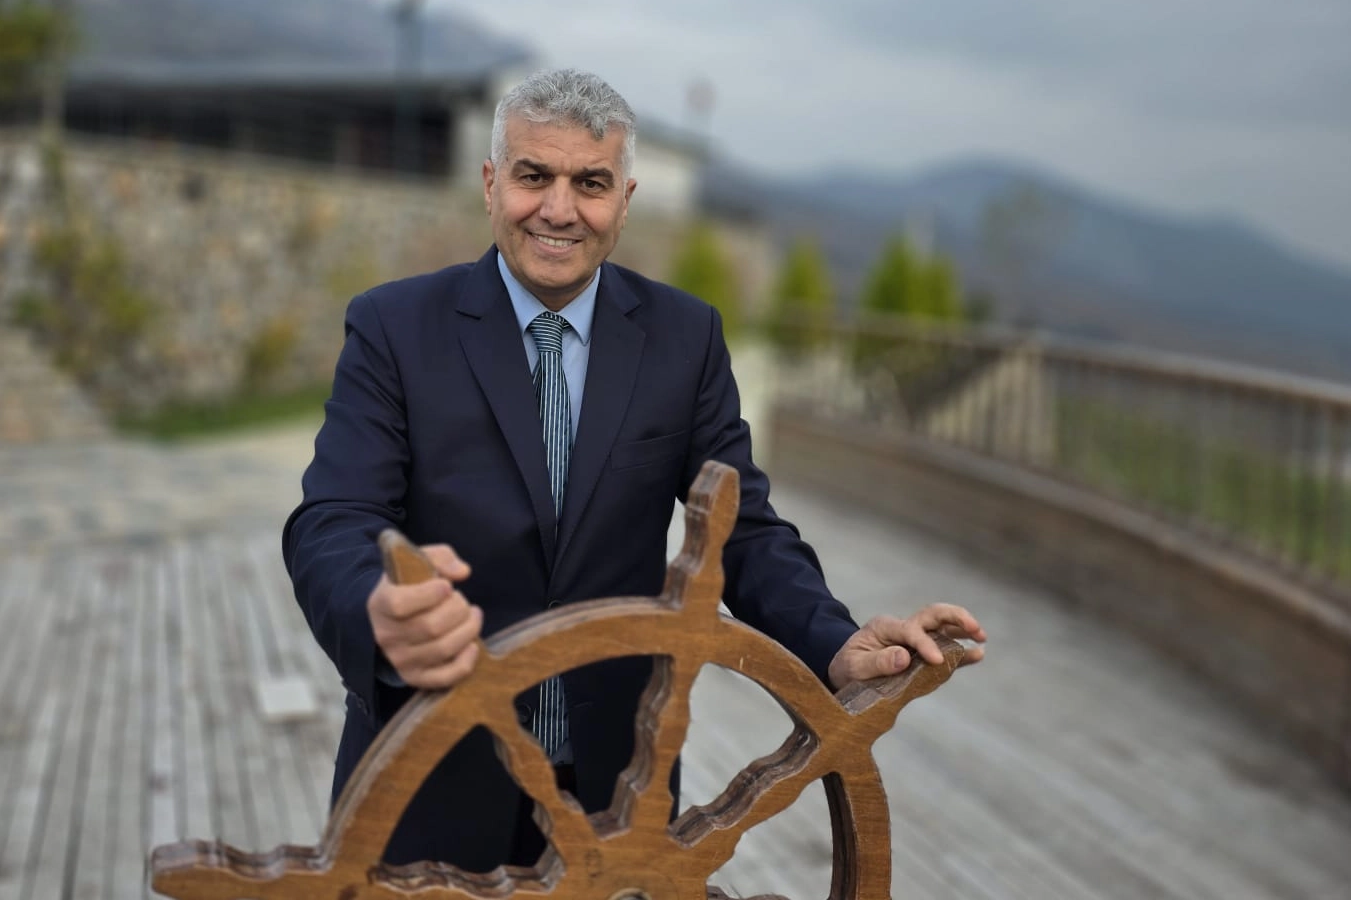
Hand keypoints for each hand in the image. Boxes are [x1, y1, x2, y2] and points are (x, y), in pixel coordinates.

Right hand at [367, 544, 482, 689]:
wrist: (389, 617)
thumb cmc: (408, 586)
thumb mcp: (417, 562)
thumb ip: (440, 557)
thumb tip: (462, 572)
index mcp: (380, 604)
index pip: (399, 604)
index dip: (429, 594)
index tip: (446, 586)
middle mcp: (386, 636)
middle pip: (431, 627)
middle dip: (458, 609)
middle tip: (461, 600)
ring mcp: (400, 660)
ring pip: (443, 649)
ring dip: (468, 629)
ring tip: (472, 615)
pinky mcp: (416, 677)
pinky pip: (446, 677)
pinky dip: (466, 661)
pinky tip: (472, 644)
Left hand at [828, 603, 985, 690]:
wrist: (846, 670)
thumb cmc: (847, 667)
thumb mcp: (853, 666)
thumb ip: (876, 662)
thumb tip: (904, 657)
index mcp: (885, 627)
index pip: (910, 631)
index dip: (925, 644)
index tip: (937, 660)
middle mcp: (903, 628)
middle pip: (933, 614)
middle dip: (955, 618)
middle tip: (976, 630)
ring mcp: (914, 639)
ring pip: (942, 627)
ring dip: (963, 630)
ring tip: (982, 639)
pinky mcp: (921, 653)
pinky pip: (944, 648)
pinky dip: (961, 651)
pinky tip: (978, 653)